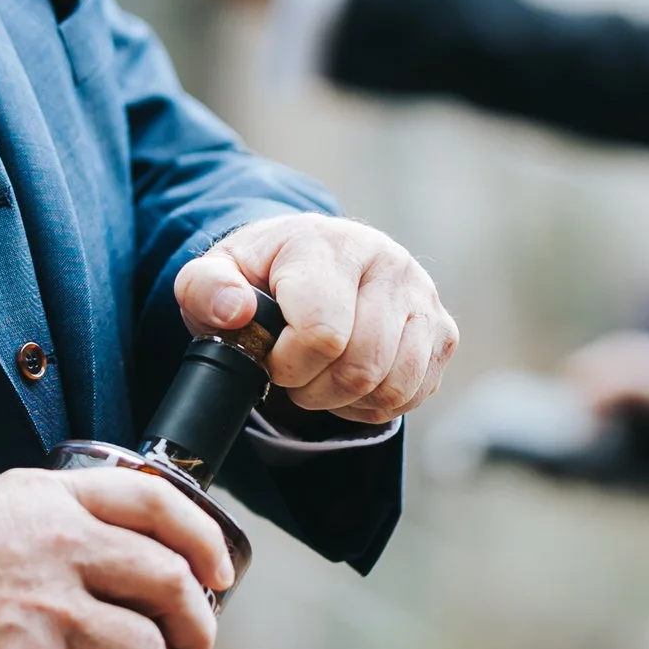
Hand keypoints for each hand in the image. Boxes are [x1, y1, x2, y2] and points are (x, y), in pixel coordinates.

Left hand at [176, 211, 456, 427]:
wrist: (305, 260)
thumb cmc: (259, 277)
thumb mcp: (213, 277)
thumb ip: (206, 290)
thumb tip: (237, 312)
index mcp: (325, 245)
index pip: (322, 333)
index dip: (289, 366)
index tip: (270, 358)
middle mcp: (384, 261)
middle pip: (360, 366)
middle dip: (316, 389)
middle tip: (294, 376)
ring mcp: (421, 294)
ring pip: (393, 385)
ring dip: (347, 400)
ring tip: (321, 378)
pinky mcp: (442, 327)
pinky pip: (415, 392)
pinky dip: (377, 404)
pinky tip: (351, 381)